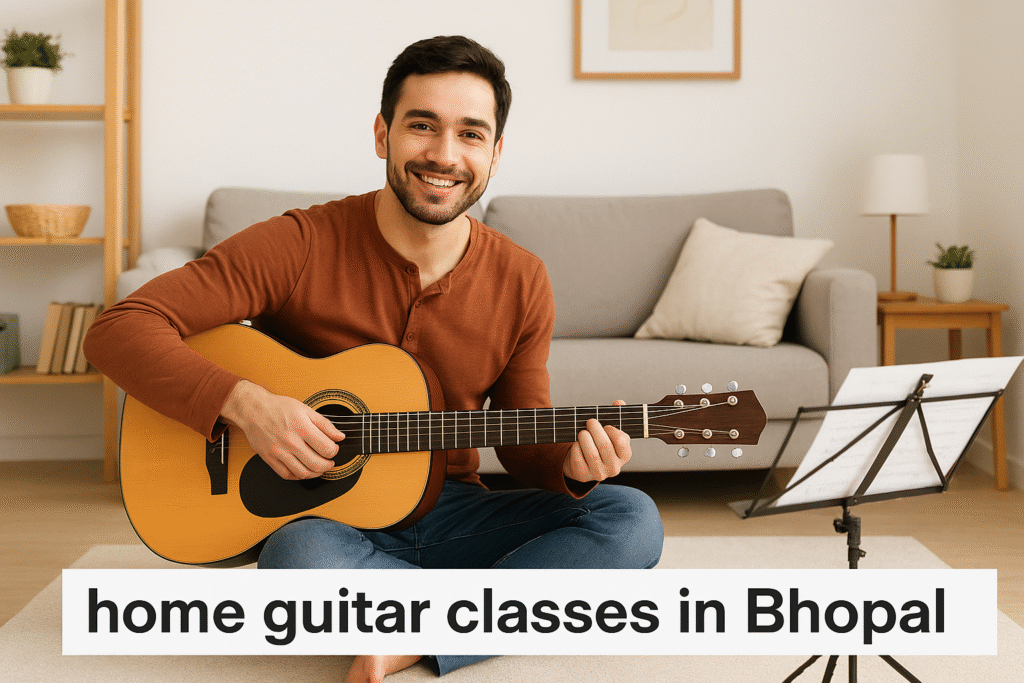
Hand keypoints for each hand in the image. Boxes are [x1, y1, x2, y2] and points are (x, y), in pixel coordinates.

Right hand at [220, 379, 343, 479]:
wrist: (253, 409)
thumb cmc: (279, 407)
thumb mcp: (305, 409)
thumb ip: (325, 424)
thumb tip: (340, 437)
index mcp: (301, 427)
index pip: (326, 448)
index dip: (334, 451)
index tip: (333, 449)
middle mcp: (290, 441)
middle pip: (317, 464)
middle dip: (328, 465)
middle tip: (329, 461)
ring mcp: (278, 452)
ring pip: (303, 473)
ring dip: (315, 473)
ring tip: (319, 467)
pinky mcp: (269, 459)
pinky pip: (287, 475)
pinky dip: (298, 476)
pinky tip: (303, 470)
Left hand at [562, 400, 631, 482]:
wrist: (583, 464)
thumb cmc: (598, 444)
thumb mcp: (609, 432)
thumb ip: (616, 416)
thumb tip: (619, 403)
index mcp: (624, 455)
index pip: (622, 442)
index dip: (613, 431)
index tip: (606, 425)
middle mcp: (614, 467)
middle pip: (605, 445)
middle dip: (595, 430)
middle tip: (590, 422)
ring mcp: (599, 473)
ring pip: (592, 453)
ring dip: (585, 438)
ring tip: (582, 432)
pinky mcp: (583, 475)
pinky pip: (578, 458)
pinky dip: (576, 448)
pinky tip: (576, 444)